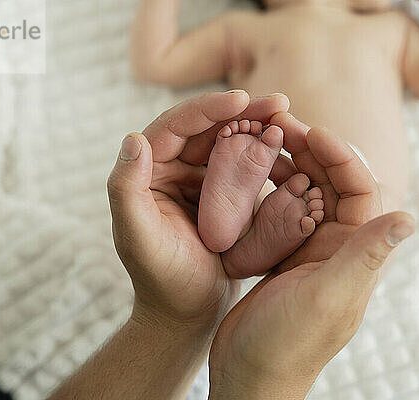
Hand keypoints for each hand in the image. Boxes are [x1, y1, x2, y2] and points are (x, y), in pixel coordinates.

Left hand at [107, 91, 289, 334]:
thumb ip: (126, 190)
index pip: (176, 127)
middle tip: (280, 102)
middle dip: (243, 112)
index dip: (207, 109)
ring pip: (230, 143)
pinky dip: (266, 159)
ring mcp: (199, 181)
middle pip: (208, 128)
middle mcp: (171, 169)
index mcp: (148, 172)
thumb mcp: (138, 238)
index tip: (242, 98)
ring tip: (289, 124)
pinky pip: (245, 168)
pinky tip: (291, 156)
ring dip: (258, 131)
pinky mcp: (223, 197)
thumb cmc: (161, 279)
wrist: (186, 312)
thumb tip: (133, 137)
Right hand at [209, 122, 414, 398]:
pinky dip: (270, 188)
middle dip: (311, 151)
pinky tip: (250, 174)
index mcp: (354, 253)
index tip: (312, 132)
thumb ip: (364, 256)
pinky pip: (281, 209)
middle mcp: (337, 247)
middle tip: (281, 125)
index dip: (341, 156)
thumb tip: (408, 217)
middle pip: (332, 184)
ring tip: (264, 141)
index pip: (361, 190)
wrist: (250, 373)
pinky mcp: (282, 254)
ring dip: (289, 164)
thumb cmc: (287, 342)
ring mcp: (308, 249)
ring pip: (305, 192)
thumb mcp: (327, 296)